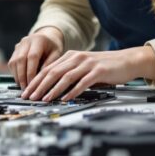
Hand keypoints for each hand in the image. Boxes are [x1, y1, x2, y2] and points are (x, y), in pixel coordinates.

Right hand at [8, 27, 64, 88]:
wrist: (47, 37)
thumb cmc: (53, 47)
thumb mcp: (56, 54)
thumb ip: (49, 64)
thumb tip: (40, 79)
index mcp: (38, 40)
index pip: (32, 57)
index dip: (31, 72)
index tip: (32, 84)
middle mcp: (26, 41)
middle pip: (20, 60)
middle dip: (22, 76)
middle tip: (26, 88)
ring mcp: (19, 45)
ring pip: (14, 62)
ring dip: (17, 76)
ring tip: (23, 87)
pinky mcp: (14, 50)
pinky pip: (12, 63)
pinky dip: (15, 73)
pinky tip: (21, 81)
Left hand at [22, 46, 154, 101]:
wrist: (127, 60)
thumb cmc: (105, 66)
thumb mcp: (84, 67)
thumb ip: (69, 74)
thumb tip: (52, 89)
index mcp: (71, 56)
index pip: (48, 69)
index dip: (35, 81)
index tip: (27, 92)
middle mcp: (77, 58)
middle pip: (53, 72)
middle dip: (39, 86)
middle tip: (30, 97)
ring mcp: (87, 64)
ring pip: (65, 77)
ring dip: (53, 89)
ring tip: (44, 99)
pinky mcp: (98, 71)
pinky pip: (82, 82)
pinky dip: (72, 91)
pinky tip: (65, 98)